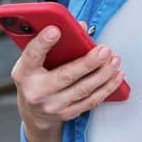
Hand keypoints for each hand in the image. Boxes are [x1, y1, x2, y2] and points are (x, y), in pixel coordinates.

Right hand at [11, 20, 125, 129]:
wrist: (33, 112)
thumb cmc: (34, 78)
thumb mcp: (34, 61)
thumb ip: (52, 43)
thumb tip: (80, 27)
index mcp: (25, 72)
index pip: (32, 55)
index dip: (43, 42)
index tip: (55, 30)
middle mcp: (37, 91)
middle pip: (66, 76)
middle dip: (88, 62)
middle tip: (104, 50)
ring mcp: (53, 105)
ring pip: (83, 89)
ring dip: (103, 74)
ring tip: (114, 60)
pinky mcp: (67, 114)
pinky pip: (91, 101)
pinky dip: (107, 87)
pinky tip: (116, 75)